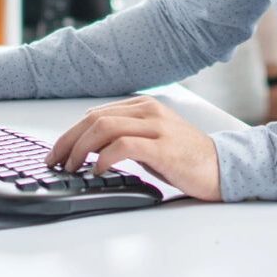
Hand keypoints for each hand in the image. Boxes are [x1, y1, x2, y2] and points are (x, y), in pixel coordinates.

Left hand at [45, 95, 221, 200]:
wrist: (222, 166)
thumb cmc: (184, 157)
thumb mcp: (150, 141)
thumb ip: (124, 137)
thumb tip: (88, 148)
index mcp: (144, 106)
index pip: (96, 114)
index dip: (71, 133)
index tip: (57, 152)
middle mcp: (149, 111)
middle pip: (95, 119)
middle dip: (69, 140)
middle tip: (55, 161)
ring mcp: (157, 127)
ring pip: (105, 127)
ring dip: (81, 148)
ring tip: (71, 167)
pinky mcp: (163, 147)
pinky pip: (124, 145)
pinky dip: (104, 157)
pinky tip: (97, 170)